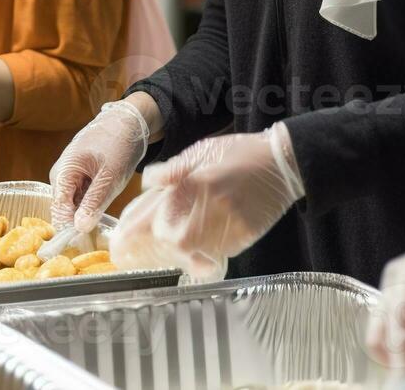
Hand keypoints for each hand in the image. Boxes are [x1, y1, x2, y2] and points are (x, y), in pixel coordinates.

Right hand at [48, 98, 152, 232]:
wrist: (127, 121)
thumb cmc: (119, 144)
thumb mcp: (110, 177)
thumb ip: (93, 203)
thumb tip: (79, 228)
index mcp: (63, 173)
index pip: (59, 211)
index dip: (70, 228)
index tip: (87, 242)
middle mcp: (60, 175)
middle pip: (64, 209)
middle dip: (80, 219)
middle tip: (101, 223)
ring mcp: (68, 175)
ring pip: (73, 203)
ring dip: (86, 210)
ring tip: (104, 206)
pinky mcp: (77, 175)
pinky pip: (79, 196)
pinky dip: (90, 201)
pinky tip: (103, 198)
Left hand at [109, 123, 304, 282]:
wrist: (283, 163)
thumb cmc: (240, 153)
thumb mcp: (202, 150)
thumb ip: (173, 169)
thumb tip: (148, 181)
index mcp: (194, 182)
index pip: (155, 216)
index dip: (133, 234)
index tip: (120, 244)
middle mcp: (209, 205)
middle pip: (172, 241)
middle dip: (155, 246)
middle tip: (142, 248)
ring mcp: (229, 224)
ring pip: (193, 252)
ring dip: (178, 252)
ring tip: (168, 248)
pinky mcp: (244, 237)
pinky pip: (215, 253)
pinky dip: (202, 253)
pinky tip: (199, 244)